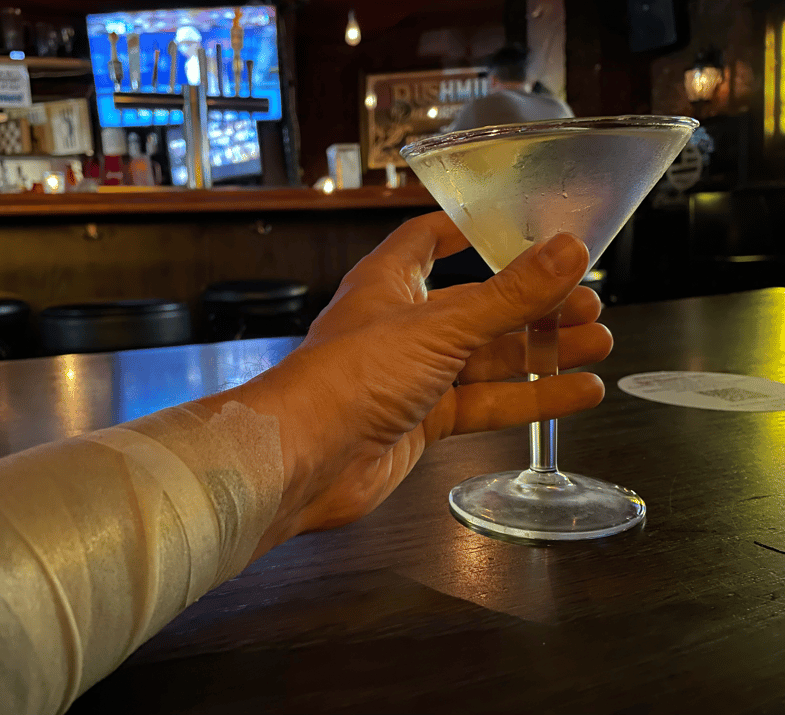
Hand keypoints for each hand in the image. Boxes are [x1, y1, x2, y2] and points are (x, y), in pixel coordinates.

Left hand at [204, 212, 612, 555]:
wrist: (307, 459)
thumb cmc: (349, 377)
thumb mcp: (441, 328)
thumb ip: (509, 296)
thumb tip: (568, 252)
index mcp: (390, 283)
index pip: (427, 241)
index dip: (466, 228)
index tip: (510, 222)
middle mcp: (401, 327)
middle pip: (477, 307)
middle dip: (532, 305)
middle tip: (586, 303)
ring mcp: (412, 377)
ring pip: (488, 359)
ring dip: (541, 353)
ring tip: (598, 343)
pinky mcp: (423, 423)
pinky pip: (486, 404)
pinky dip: (529, 399)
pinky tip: (575, 393)